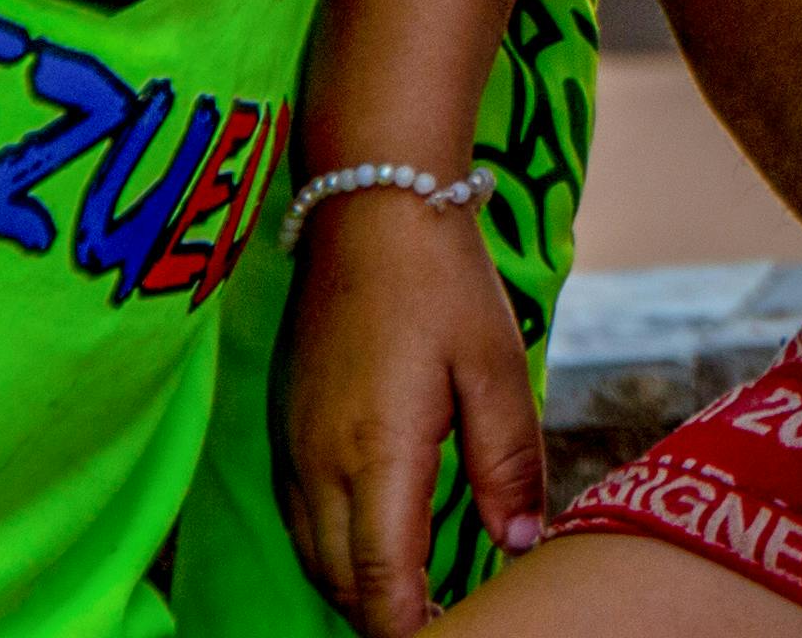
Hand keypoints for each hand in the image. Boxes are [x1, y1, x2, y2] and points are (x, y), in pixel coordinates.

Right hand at [275, 188, 547, 635]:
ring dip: (357, 589)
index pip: (381, 581)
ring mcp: (292, 449)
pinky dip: (334, 552)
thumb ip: (507, 462)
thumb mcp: (497, 368)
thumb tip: (518, 542)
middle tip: (443, 621)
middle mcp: (320, 465)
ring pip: (314, 557)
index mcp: (376, 454)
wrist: (370, 207)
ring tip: (416, 600)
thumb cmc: (443, 283)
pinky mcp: (283, 431)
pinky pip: (300, 521)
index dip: (410, 626)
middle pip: (342, 583)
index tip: (450, 633)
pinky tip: (374, 547)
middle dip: (385, 616)